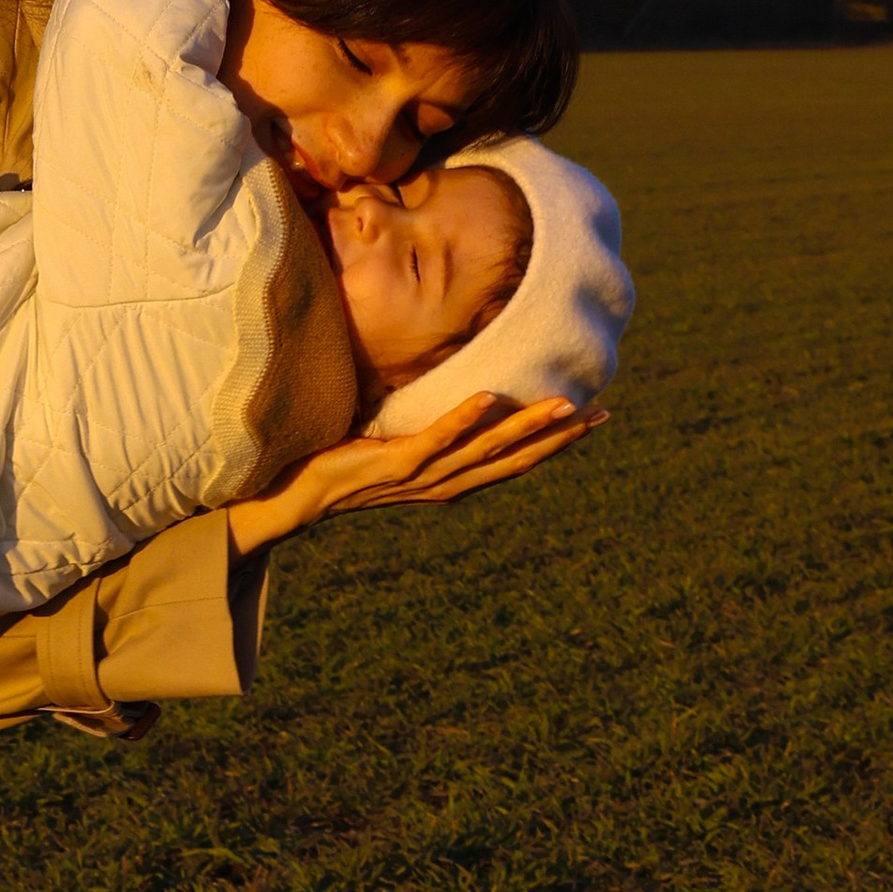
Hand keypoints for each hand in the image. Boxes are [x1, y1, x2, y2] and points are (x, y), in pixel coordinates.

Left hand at [225, 390, 604, 551]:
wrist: (291, 497)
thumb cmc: (341, 468)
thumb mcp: (396, 445)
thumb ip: (428, 429)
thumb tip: (452, 394)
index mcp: (446, 481)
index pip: (511, 462)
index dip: (553, 443)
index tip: (593, 417)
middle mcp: (440, 484)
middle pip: (511, 460)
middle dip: (558, 437)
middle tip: (601, 412)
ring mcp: (417, 477)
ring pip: (483, 450)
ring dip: (525, 427)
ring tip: (564, 404)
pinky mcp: (390, 464)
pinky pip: (433, 439)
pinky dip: (463, 419)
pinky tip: (491, 396)